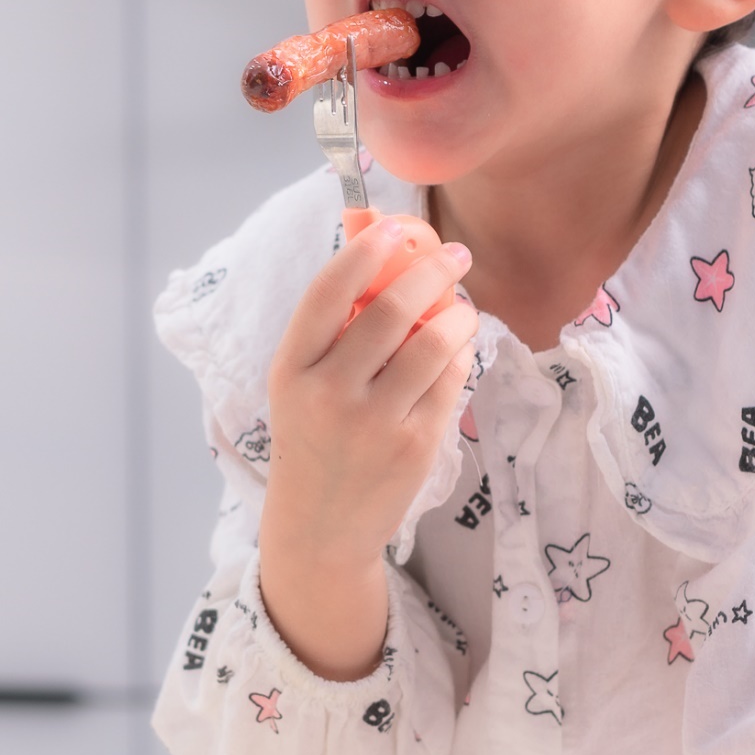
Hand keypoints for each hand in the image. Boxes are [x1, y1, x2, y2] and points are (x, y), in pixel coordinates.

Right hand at [258, 215, 479, 679]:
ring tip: (462, 305)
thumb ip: (333, 316)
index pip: (328, 293)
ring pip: (431, 344)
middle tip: (455, 254)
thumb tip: (368, 229)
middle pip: (391, 310)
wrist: (320, 526)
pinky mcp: (414, 446)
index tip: (396, 229)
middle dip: (431, 271)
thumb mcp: (302, 378)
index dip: (365, 252)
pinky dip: (458, 355)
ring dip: (457, 313)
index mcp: (292, 369)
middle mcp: (329, 393)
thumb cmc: (313, 436)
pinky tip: (457, 348)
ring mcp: (374, 422)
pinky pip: (449, 381)